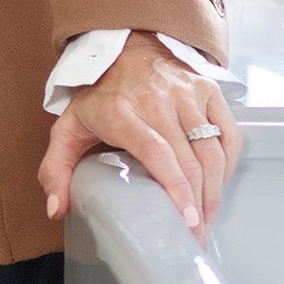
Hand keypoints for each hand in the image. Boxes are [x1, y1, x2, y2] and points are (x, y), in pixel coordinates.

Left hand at [38, 28, 243, 241]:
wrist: (124, 47)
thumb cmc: (98, 96)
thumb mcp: (67, 128)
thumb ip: (55, 169)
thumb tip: (57, 209)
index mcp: (121, 112)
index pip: (157, 152)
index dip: (176, 188)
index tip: (186, 219)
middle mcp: (158, 99)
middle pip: (189, 159)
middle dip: (198, 204)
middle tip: (195, 235)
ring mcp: (186, 92)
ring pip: (212, 149)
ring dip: (214, 190)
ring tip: (207, 219)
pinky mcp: (207, 89)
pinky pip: (227, 133)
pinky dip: (227, 164)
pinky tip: (217, 185)